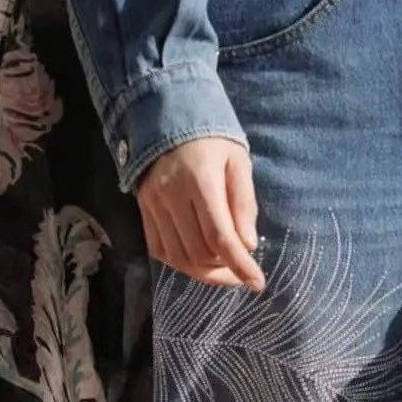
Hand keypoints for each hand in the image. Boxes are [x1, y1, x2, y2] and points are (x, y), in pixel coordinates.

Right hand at [135, 139, 264, 291]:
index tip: (257, 283)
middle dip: (225, 270)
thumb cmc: (211, 140)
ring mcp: (153, 205)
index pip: (220, 237)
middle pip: (198, 252)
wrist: (167, 118)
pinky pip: (161, 251)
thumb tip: (248, 245)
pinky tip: (199, 259)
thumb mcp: (238, 162)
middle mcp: (171, 196)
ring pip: (179, 257)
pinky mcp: (144, 210)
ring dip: (205, 271)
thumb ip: (244, 203)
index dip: (239, 265)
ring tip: (224, 267)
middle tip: (242, 269)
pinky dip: (182, 263)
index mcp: (200, 181)